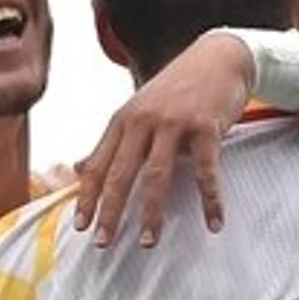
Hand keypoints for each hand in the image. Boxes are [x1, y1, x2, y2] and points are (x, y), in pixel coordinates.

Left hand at [73, 31, 251, 248]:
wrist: (219, 57)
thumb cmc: (178, 88)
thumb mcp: (139, 111)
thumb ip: (113, 142)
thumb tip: (79, 168)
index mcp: (124, 120)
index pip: (98, 164)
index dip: (87, 196)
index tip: (81, 226)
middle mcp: (143, 121)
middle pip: (121, 173)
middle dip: (111, 211)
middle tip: (104, 242)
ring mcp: (175, 123)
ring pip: (157, 175)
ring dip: (152, 212)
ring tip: (148, 241)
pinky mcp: (206, 127)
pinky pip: (206, 171)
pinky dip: (210, 199)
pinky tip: (213, 222)